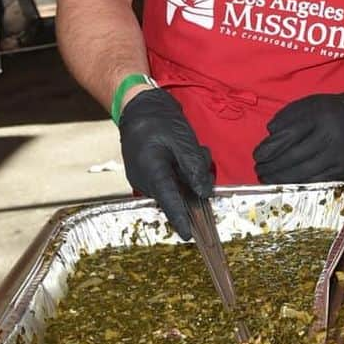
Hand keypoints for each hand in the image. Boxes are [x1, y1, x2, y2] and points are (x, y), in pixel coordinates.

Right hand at [119, 88, 213, 239]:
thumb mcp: (182, 141)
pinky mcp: (149, 173)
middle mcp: (145, 180)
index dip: (181, 219)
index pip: (169, 202)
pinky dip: (183, 169)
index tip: (190, 236)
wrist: (138, 107)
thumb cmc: (159, 121)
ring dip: (190, 173)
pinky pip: (171, 179)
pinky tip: (187, 151)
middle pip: (177, 194)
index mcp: (151, 172)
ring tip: (193, 149)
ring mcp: (145, 178)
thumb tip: (204, 193)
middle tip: (201, 157)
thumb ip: (194, 168)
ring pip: (176, 186)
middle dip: (194, 182)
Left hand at [253, 93, 343, 182]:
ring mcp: (338, 155)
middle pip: (294, 157)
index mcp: (321, 116)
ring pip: (304, 172)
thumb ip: (290, 114)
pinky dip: (299, 183)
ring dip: (281, 178)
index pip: (289, 135)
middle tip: (259, 169)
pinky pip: (317, 180)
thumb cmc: (337, 111)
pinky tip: (287, 183)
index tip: (258, 155)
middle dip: (272, 166)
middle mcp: (330, 136)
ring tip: (268, 178)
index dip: (270, 148)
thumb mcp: (314, 103)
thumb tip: (270, 133)